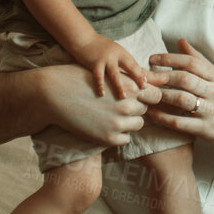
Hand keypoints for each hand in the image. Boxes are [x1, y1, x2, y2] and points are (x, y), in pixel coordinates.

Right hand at [33, 60, 157, 148]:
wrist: (54, 94)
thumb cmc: (80, 79)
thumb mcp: (109, 75)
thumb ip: (135, 79)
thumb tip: (160, 78)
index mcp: (130, 86)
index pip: (156, 95)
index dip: (147, 96)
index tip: (137, 96)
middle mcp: (127, 105)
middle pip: (145, 110)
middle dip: (135, 108)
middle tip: (116, 104)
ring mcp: (118, 123)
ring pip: (138, 125)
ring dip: (128, 121)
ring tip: (110, 114)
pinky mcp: (107, 138)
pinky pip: (125, 139)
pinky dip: (118, 134)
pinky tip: (105, 125)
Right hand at [74, 35, 146, 99]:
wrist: (83, 39)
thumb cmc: (99, 48)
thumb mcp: (115, 52)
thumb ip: (125, 62)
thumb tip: (139, 73)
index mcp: (122, 53)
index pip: (135, 65)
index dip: (142, 74)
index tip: (147, 84)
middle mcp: (116, 55)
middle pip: (130, 67)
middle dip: (138, 78)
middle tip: (144, 89)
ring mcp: (105, 59)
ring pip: (115, 74)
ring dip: (120, 86)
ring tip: (123, 97)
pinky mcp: (95, 63)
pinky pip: (98, 76)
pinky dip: (100, 85)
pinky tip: (102, 94)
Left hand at [145, 39, 213, 153]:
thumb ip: (199, 60)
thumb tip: (181, 41)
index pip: (192, 63)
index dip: (170, 59)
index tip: (152, 59)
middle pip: (185, 79)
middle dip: (162, 76)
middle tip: (143, 76)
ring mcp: (210, 112)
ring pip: (182, 99)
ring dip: (161, 95)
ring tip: (145, 93)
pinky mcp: (205, 130)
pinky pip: (180, 123)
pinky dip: (163, 118)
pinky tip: (151, 114)